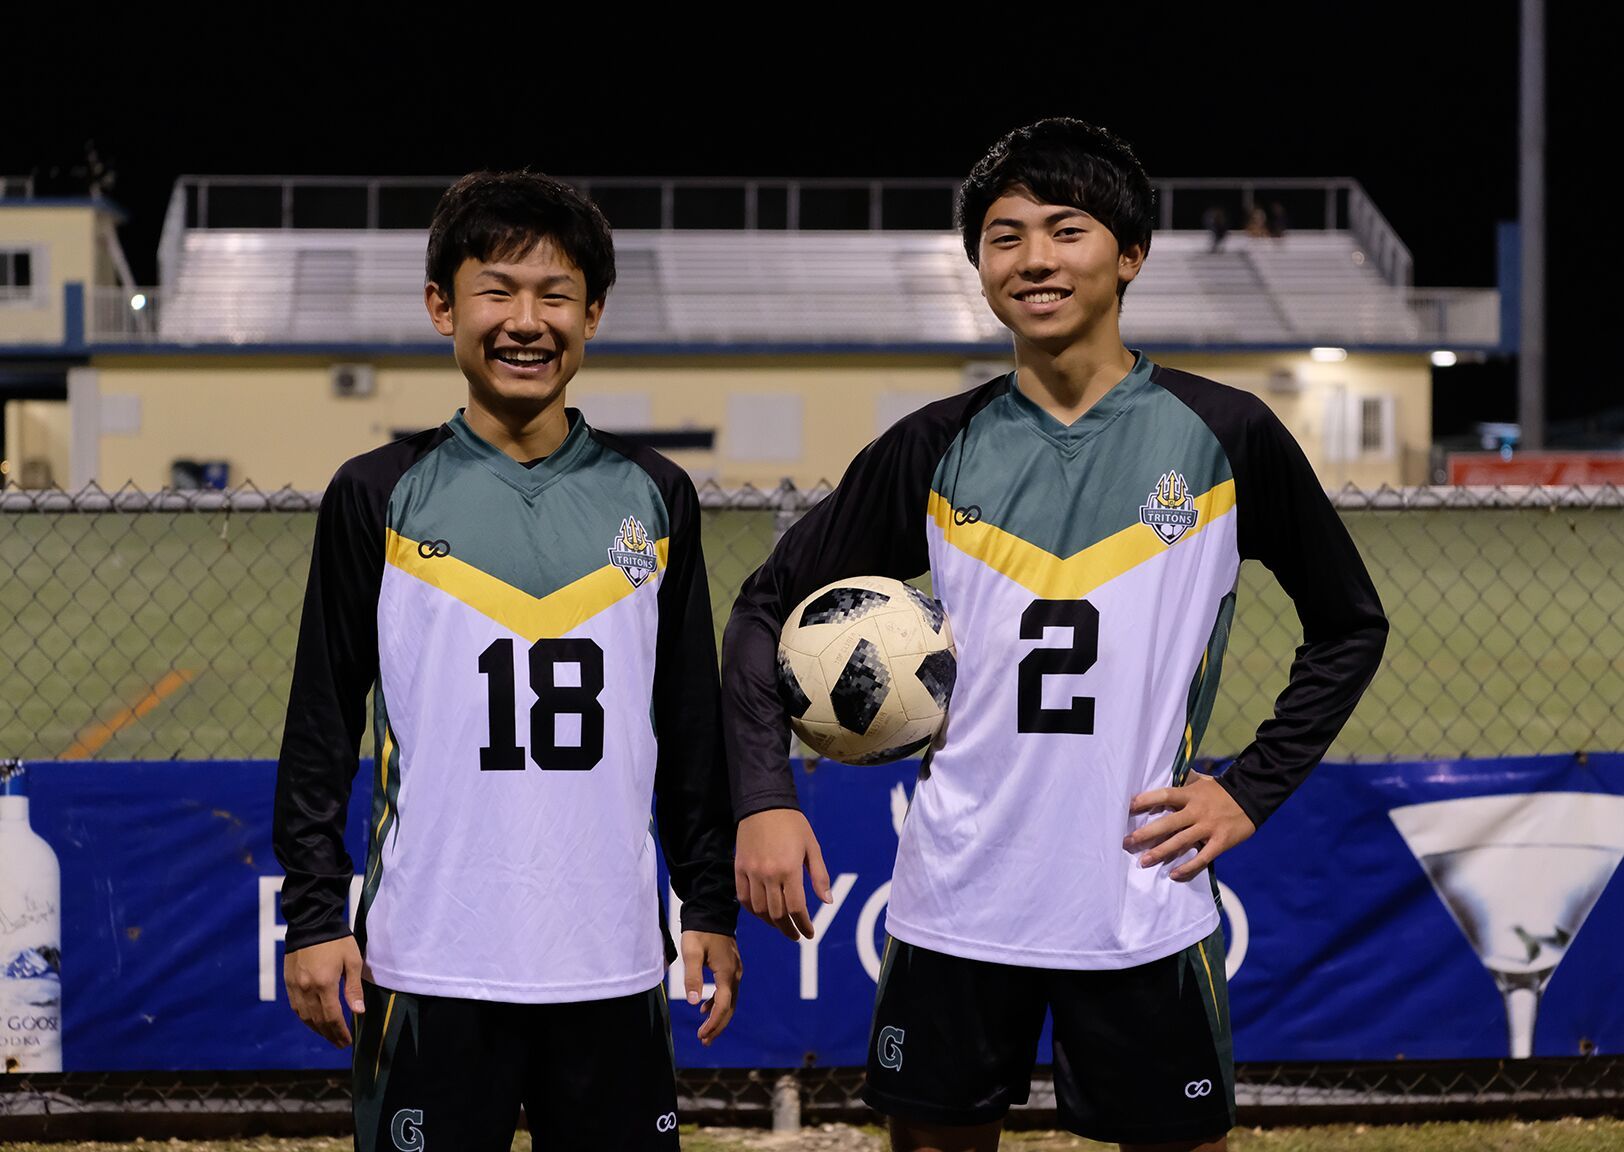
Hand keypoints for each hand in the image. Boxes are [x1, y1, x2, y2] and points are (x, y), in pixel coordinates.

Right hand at [284, 935, 364, 1047]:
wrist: (310, 923)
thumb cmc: (336, 941)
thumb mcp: (352, 961)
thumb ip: (354, 988)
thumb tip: (358, 1012)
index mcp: (324, 984)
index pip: (332, 1017)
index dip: (340, 1032)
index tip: (348, 1041)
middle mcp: (307, 989)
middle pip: (318, 1021)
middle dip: (330, 1035)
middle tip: (340, 1043)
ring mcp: (295, 987)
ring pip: (305, 1017)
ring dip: (317, 1030)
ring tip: (329, 1036)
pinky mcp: (288, 983)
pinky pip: (296, 1008)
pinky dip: (305, 1019)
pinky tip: (313, 1022)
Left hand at [681, 930, 741, 1046]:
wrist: (711, 912)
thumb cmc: (699, 931)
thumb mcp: (692, 952)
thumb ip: (692, 977)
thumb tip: (694, 1003)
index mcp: (727, 972)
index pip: (723, 1005)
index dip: (714, 1023)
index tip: (701, 1036)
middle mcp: (735, 974)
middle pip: (730, 1007)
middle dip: (717, 1026)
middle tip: (704, 1042)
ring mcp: (735, 971)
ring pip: (730, 1001)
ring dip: (718, 1017)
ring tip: (705, 1033)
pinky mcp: (731, 967)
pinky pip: (728, 992)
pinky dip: (718, 1004)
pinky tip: (705, 1009)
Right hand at [735, 808, 830, 939]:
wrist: (764, 804)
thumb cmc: (793, 824)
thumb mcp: (812, 847)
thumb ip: (819, 876)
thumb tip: (827, 902)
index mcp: (789, 869)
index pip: (796, 908)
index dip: (803, 924)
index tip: (809, 933)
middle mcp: (768, 874)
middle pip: (777, 913)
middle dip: (788, 929)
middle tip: (796, 935)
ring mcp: (751, 872)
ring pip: (759, 909)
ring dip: (771, 923)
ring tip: (781, 926)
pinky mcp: (739, 868)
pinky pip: (743, 897)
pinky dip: (752, 910)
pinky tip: (762, 914)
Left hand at [1125, 773, 1255, 881]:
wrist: (1253, 797)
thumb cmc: (1221, 790)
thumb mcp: (1202, 781)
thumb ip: (1184, 780)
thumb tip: (1166, 771)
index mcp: (1191, 795)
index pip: (1165, 795)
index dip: (1147, 800)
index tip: (1128, 807)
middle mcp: (1197, 811)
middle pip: (1168, 823)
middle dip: (1146, 833)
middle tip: (1127, 842)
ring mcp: (1208, 828)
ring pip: (1181, 842)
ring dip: (1161, 852)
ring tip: (1143, 861)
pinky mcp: (1220, 842)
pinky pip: (1202, 858)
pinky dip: (1188, 868)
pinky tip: (1174, 875)